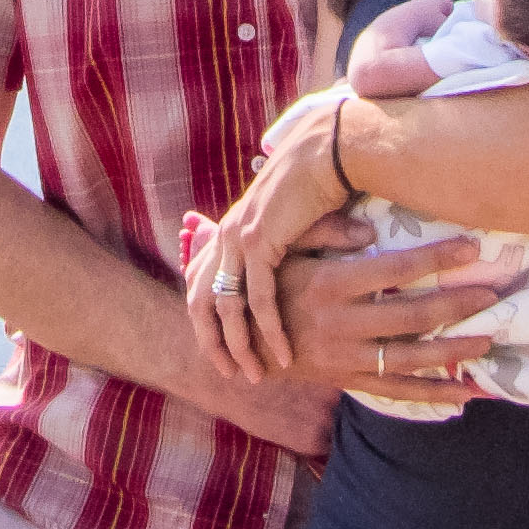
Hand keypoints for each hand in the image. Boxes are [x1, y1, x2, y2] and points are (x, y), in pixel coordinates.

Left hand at [182, 94, 360, 383]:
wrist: (327, 154)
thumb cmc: (317, 187)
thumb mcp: (293, 226)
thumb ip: (285, 250)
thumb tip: (291, 278)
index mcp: (228, 232)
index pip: (202, 285)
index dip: (208, 323)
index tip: (223, 354)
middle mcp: (225, 236)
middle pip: (201, 301)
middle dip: (213, 343)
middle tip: (230, 374)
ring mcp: (237, 239)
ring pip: (226, 307)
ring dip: (240, 345)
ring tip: (254, 374)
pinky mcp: (258, 243)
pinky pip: (258, 299)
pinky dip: (269, 330)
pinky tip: (282, 354)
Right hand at [269, 230, 497, 419]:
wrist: (242, 338)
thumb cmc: (269, 282)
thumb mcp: (286, 248)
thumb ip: (325, 230)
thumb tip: (372, 227)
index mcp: (328, 284)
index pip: (392, 270)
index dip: (434, 258)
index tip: (471, 248)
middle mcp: (340, 324)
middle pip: (410, 317)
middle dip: (456, 305)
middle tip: (494, 295)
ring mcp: (346, 358)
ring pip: (409, 358)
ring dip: (453, 351)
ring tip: (488, 340)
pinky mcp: (349, 380)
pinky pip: (397, 392)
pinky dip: (434, 394)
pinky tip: (466, 392)